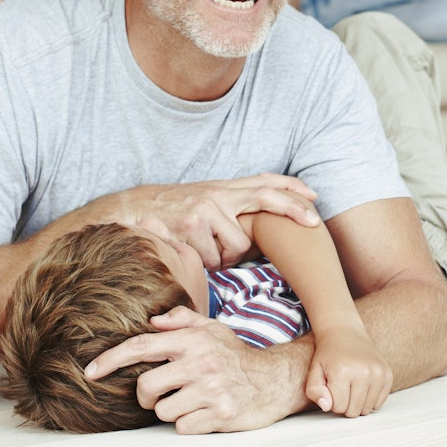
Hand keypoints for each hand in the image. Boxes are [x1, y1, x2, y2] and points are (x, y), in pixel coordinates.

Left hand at [85, 306, 307, 433]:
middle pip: (146, 386)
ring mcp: (211, 388)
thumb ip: (182, 321)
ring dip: (172, 410)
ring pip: (162, 411)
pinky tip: (205, 412)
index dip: (112, 359)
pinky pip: (183, 427)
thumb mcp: (213, 329)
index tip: (90, 371)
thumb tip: (153, 322)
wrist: (275, 380)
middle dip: (146, 396)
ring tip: (192, 401)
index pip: (143, 346)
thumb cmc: (237, 355)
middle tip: (161, 394)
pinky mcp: (220, 413)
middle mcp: (201, 361)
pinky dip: (190, 424)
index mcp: (194, 340)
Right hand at [118, 174, 318, 269]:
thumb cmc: (172, 212)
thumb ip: (230, 209)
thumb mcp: (203, 201)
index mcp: (223, 188)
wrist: (132, 210)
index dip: (291, 188)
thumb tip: (257, 235)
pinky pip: (213, 259)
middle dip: (293, 211)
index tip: (314, 197)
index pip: (264, 182)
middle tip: (313, 223)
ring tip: (204, 251)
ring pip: (237, 246)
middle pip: (266, 199)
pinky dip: (205, 264)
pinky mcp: (192, 226)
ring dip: (224, 258)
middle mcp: (218, 194)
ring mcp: (206, 209)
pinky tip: (190, 253)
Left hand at [306, 327, 391, 416]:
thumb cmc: (329, 354)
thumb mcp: (314, 371)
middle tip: (342, 388)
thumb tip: (327, 407)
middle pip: (354, 411)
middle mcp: (363, 372)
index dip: (332, 401)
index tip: (331, 388)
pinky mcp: (387, 374)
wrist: (346, 333)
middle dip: (345, 404)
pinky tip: (363, 387)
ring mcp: (378, 373)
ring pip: (367, 410)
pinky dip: (370, 400)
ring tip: (352, 387)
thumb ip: (314, 391)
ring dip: (358, 403)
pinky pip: (379, 404)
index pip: (338, 407)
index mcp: (342, 371)